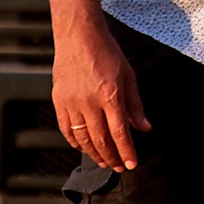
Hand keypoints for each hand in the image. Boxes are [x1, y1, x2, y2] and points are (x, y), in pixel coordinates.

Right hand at [53, 18, 150, 171]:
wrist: (78, 35)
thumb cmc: (106, 52)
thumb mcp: (128, 75)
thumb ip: (135, 104)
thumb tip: (144, 128)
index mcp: (109, 94)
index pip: (119, 132)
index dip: (127, 151)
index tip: (132, 164)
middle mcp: (89, 101)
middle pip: (100, 140)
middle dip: (111, 157)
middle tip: (119, 167)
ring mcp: (71, 102)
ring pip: (82, 138)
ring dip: (94, 154)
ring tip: (104, 162)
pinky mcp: (59, 100)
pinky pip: (66, 129)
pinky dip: (75, 142)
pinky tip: (84, 148)